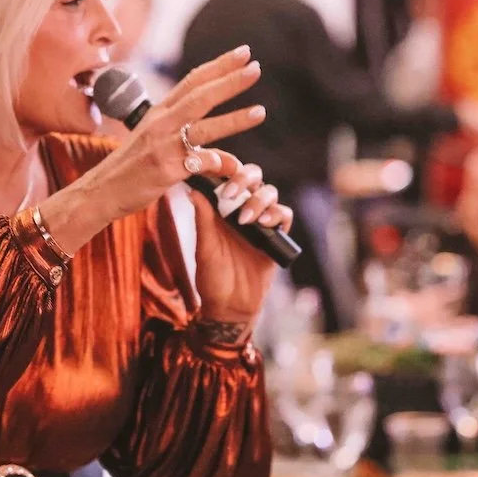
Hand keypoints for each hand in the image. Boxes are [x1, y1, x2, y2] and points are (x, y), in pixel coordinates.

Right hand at [42, 45, 267, 254]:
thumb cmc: (130, 169)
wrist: (100, 191)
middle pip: (201, 95)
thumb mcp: (157, 145)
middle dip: (230, 81)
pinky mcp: (164, 169)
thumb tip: (222, 155)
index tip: (243, 53)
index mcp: (160, 112)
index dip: (219, 66)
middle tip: (256, 67)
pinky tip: (234, 167)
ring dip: (234, 119)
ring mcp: (163, 145)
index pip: (193, 81)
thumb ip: (191, 145)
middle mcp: (161, 123)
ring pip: (204, 127)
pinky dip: (216, 163)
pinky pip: (197, 163)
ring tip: (260, 111)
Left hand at [191, 162, 292, 323]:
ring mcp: (260, 222)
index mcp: (221, 208)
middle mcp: (242, 209)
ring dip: (259, 200)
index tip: (216, 174)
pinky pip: (284, 215)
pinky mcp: (276, 237)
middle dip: (245, 179)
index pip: (228, 177)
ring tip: (245, 219)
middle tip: (232, 194)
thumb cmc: (212, 277)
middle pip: (253, 178)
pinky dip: (277, 214)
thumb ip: (203, 219)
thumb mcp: (204, 248)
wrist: (230, 307)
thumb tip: (193, 190)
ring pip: (269, 193)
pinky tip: (266, 224)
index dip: (225, 169)